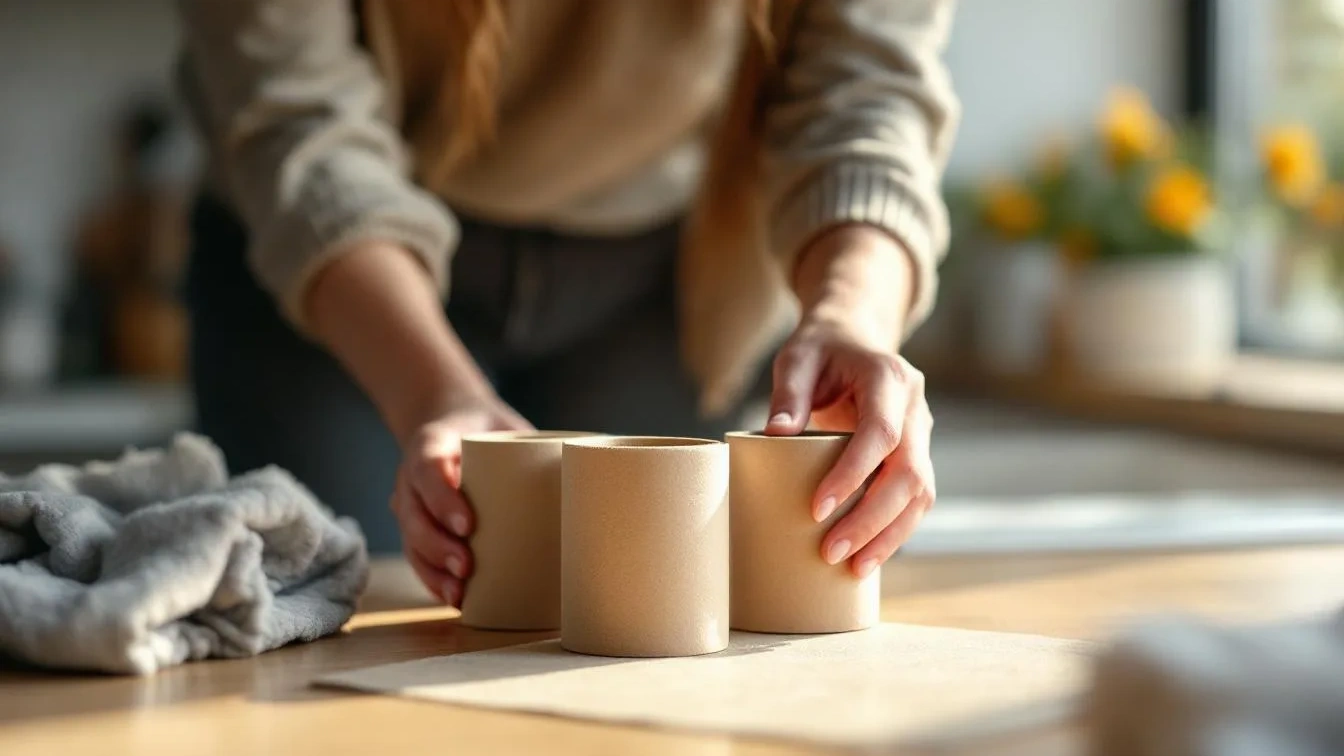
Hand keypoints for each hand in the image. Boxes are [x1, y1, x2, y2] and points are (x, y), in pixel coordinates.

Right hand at [390, 394, 531, 605]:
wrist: (455, 424)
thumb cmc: (489, 430)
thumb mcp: (505, 426)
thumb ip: (535, 445)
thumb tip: (593, 470)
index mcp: (431, 444)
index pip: (429, 469)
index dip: (444, 499)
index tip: (469, 525)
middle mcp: (412, 478)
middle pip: (415, 516)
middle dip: (439, 546)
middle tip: (467, 567)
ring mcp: (410, 505)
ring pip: (412, 543)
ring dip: (434, 572)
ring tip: (459, 593)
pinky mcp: (418, 528)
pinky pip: (418, 558)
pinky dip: (433, 581)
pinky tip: (453, 599)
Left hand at [766, 226, 934, 577]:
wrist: (853, 340)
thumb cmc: (820, 351)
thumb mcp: (796, 358)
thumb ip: (788, 394)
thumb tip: (774, 436)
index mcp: (889, 378)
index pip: (881, 433)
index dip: (854, 474)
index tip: (818, 509)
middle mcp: (916, 408)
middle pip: (908, 472)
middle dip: (872, 518)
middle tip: (831, 552)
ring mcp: (923, 434)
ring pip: (920, 494)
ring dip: (889, 535)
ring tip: (852, 568)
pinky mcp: (917, 456)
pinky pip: (916, 500)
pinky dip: (896, 532)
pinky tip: (869, 558)